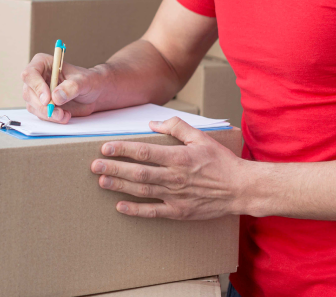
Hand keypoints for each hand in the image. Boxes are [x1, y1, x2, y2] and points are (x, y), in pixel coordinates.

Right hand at [21, 53, 105, 122]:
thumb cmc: (88, 81)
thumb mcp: (83, 81)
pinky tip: (64, 116)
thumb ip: (71, 87)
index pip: (30, 73)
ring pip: (33, 106)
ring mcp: (37, 92)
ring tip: (65, 115)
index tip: (48, 99)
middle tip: (59, 112)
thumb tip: (55, 97)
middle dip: (43, 106)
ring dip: (48, 114)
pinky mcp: (41, 105)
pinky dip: (51, 118)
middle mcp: (37, 77)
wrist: (93, 93)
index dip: (36, 86)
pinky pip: (40, 114)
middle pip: (28, 92)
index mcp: (43, 63)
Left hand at [90, 117, 245, 219]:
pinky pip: (153, 212)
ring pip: (142, 191)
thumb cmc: (221, 161)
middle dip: (114, 169)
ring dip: (119, 186)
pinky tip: (120, 206)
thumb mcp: (201, 137)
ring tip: (102, 181)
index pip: (144, 152)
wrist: (241, 189)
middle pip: (138, 173)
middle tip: (94, 166)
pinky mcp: (179, 211)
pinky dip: (135, 210)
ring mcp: (176, 196)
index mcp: (179, 157)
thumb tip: (152, 123)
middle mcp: (175, 177)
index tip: (105, 147)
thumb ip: (176, 126)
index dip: (122, 150)